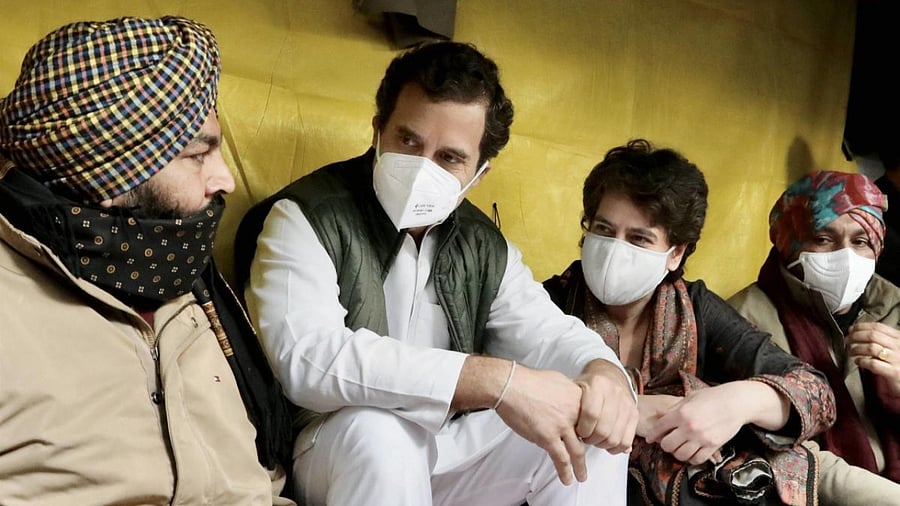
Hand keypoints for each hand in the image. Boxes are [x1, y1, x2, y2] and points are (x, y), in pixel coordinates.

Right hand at [494, 364, 586, 484]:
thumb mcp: (557, 379)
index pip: (593, 418)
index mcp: (577, 397)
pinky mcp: (548, 437)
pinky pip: (561, 459)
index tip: (591, 437)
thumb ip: (568, 393)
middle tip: (591, 458)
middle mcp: (574, 412)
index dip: (592, 430)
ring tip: (582, 476)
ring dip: (580, 467)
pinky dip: (565, 471)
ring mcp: (562, 426)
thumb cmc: (527, 381)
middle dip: (591, 450)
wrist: (510, 385)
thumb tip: (569, 400)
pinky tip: (567, 478)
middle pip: (589, 436)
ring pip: (578, 451)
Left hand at [573, 359, 638, 453]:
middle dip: (591, 440)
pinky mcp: (635, 414)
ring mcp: (627, 404)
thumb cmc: (587, 387)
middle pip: (603, 429)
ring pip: (615, 438)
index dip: (582, 428)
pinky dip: (615, 448)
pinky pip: (626, 441)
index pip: (591, 413)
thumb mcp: (575, 389)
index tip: (577, 431)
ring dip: (602, 444)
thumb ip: (571, 407)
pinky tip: (606, 443)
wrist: (610, 376)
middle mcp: (615, 392)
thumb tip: (568, 430)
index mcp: (597, 384)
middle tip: (585, 437)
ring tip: (595, 439)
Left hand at [645, 382, 781, 464]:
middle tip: (668, 443)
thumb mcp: (690, 397)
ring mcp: (701, 438)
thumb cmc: (712, 397)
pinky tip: (691, 453)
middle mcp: (689, 427)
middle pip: (667, 445)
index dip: (652, 435)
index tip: (649, 438)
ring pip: (680, 455)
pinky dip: (692, 459)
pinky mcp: (713, 446)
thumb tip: (661, 416)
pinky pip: (697, 459)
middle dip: (665, 445)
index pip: (659, 428)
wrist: (736, 402)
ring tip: (679, 448)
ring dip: (678, 453)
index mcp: (681, 413)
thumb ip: (675, 408)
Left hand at [847, 322, 899, 394]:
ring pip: (871, 348)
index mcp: (899, 338)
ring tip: (851, 352)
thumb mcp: (894, 348)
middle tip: (847, 340)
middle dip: (855, 336)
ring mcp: (897, 359)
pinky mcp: (894, 372)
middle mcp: (898, 346)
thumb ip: (882, 340)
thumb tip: (858, 332)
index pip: (878, 326)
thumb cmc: (899, 364)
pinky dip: (862, 361)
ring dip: (856, 349)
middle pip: (872, 335)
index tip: (851, 329)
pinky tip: (858, 362)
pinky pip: (873, 363)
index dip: (861, 327)